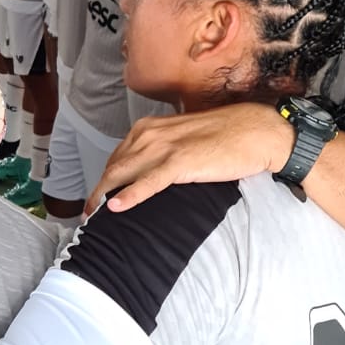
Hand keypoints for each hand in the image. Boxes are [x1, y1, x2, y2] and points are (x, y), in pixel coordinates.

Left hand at [85, 103, 290, 215]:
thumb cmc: (226, 137)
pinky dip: (129, 196)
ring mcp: (164, 147)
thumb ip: (164, 151)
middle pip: (114, 167)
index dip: (105, 178)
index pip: (117, 156)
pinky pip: (148, 182)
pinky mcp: (180, 162)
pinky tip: (115, 208)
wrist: (258, 131)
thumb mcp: (184, 140)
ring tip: (92, 216)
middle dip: (98, 190)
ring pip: (123, 175)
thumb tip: (151, 173)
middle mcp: (150, 134)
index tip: (97, 196)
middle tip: (87, 212)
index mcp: (149, 128)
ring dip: (104, 196)